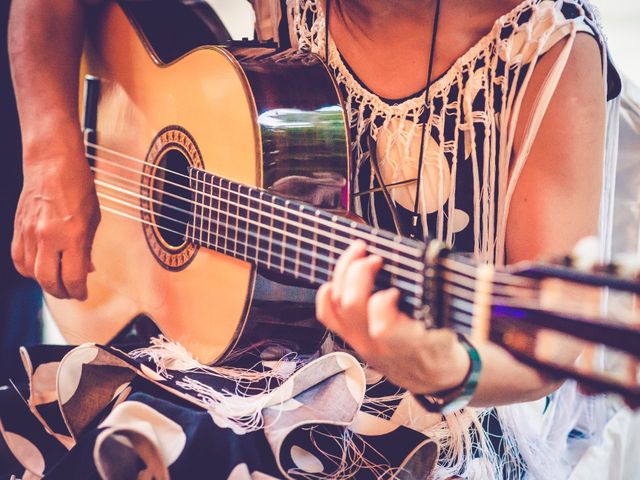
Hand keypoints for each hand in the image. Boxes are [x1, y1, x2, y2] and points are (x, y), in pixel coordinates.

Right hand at [12, 139, 99, 299]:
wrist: (51, 164)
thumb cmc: (78, 188)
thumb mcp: (93, 219)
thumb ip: (87, 247)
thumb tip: (86, 270)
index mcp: (72, 235)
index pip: (73, 277)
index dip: (79, 292)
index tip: (83, 295)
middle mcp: (48, 237)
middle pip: (49, 281)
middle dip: (61, 292)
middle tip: (70, 293)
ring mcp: (30, 233)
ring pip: (31, 273)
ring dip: (45, 282)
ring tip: (57, 282)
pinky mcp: (18, 229)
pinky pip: (19, 259)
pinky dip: (28, 269)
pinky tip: (39, 269)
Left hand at [316, 240, 469, 394]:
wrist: (430, 377)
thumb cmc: (441, 350)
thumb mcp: (450, 331)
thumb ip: (439, 306)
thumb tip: (432, 269)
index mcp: (407, 344)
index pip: (383, 327)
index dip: (383, 302)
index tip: (396, 289)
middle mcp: (377, 345)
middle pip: (352, 305)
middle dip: (359, 273)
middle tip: (375, 258)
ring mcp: (360, 341)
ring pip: (337, 305)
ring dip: (344, 274)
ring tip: (358, 254)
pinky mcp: (351, 338)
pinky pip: (328, 316)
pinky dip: (327, 295)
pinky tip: (335, 279)